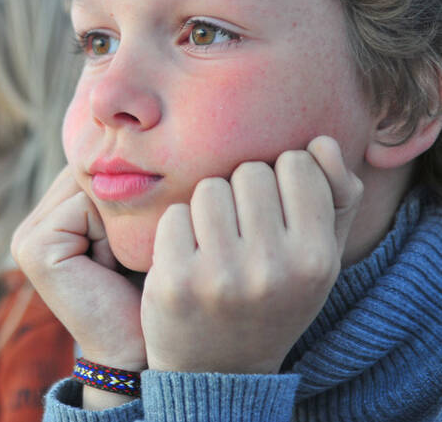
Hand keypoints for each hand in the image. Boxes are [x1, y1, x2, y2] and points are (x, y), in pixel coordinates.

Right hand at [12, 167, 146, 408]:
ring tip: (121, 261)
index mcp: (50, 217)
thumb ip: (124, 190)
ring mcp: (26, 237)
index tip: (142, 233)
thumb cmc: (151, 291)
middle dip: (123, 203)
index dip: (129, 191)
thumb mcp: (136, 231)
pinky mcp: (33, 249)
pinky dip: (110, 233)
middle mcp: (31, 225)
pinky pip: (86, 205)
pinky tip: (110, 268)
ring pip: (90, 185)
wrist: (140, 352)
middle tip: (135, 249)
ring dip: (120, 218)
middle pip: (89, 173)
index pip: (92, 168)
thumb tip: (140, 134)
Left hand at [141, 135, 362, 373]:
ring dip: (208, 208)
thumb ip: (335, 197)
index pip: (297, 163)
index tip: (275, 211)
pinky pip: (174, 213)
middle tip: (242, 234)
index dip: (281, 178)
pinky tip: (188, 258)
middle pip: (249, 170)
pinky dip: (178, 229)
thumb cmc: (272, 297)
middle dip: (242, 192)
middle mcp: (272, 268)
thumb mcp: (318, 257)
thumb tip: (322, 142)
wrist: (219, 368)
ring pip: (209, 187)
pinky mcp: (175, 281)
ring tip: (215, 244)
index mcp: (316, 258)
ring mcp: (221, 276)